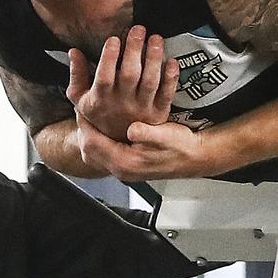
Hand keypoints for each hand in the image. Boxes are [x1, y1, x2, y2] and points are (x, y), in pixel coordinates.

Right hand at [66, 25, 178, 141]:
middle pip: (130, 74)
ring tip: (155, 39)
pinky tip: (172, 61)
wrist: (117, 142)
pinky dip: (171, 78)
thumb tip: (73, 51)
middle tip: (139, 29)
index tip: (114, 39)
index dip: (109, 57)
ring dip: (154, 59)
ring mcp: (142, 108)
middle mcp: (122, 103)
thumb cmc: (99, 114)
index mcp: (101, 98)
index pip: (105, 76)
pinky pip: (167, 94)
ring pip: (150, 81)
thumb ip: (76, 75)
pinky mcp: (159, 112)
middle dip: (134, 50)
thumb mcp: (80, 98)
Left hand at [76, 114, 220, 180]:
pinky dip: (102, 139)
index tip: (82, 107)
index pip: (93, 143)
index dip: (85, 123)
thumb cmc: (182, 148)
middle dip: (84, 129)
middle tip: (82, 111)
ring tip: (90, 117)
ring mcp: (126, 168)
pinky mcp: (131, 164)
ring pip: (97, 152)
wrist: (196, 157)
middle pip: (89, 150)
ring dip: (92, 134)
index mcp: (127, 163)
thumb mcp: (164, 137)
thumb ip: (145, 134)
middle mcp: (123, 169)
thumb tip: (131, 129)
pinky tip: (105, 128)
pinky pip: (107, 152)